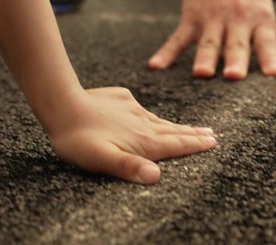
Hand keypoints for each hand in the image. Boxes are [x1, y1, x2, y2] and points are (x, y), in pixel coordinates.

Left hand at [46, 87, 217, 183]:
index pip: (176, 145)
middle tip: (212, 134)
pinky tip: (148, 116)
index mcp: (143, 141)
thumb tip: (156, 177)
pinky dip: (151, 115)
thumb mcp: (102, 159)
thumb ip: (129, 167)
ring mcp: (132, 109)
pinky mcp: (121, 98)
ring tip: (190, 127)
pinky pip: (140, 109)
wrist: (62, 105)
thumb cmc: (79, 139)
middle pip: (173, 131)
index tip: (214, 142)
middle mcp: (143, 123)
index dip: (195, 145)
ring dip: (176, 125)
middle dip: (193, 134)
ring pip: (159, 120)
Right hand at [148, 0, 275, 78]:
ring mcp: (212, 18)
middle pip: (236, 44)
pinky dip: (167, 53)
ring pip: (209, 42)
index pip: (267, 42)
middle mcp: (237, 20)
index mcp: (259, 19)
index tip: (275, 73)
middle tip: (234, 76)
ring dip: (205, 58)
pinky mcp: (191, 16)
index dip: (271, 57)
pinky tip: (156, 66)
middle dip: (235, 60)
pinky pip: (178, 38)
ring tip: (202, 74)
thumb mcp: (264, 7)